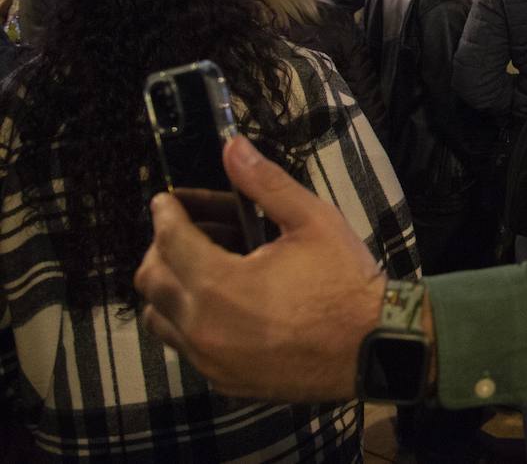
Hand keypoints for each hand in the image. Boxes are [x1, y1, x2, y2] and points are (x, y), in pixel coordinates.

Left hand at [134, 136, 385, 402]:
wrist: (375, 344)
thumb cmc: (345, 280)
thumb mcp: (312, 220)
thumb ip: (266, 183)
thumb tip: (232, 147)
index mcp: (220, 283)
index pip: (170, 240)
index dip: (166, 213)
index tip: (166, 200)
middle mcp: (203, 326)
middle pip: (151, 281)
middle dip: (161, 248)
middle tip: (190, 231)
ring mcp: (210, 359)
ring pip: (160, 319)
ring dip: (171, 289)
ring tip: (206, 269)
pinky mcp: (224, 380)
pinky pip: (186, 348)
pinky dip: (192, 321)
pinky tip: (227, 305)